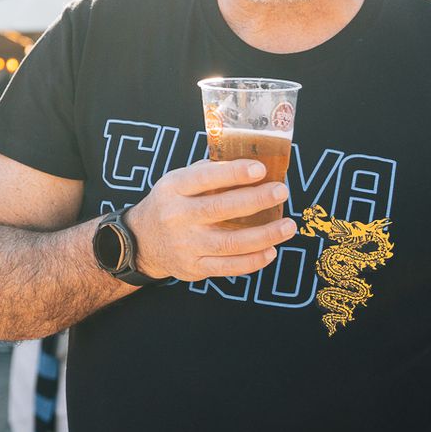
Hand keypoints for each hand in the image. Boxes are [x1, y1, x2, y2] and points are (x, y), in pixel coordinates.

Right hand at [122, 158, 297, 282]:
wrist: (142, 241)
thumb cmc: (170, 204)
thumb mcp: (177, 182)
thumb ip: (207, 173)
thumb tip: (249, 164)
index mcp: (173, 188)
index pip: (204, 178)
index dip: (233, 173)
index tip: (260, 169)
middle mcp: (177, 216)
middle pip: (220, 209)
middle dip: (255, 200)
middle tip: (280, 192)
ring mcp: (186, 244)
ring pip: (230, 242)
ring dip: (264, 235)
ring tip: (288, 226)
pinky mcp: (194, 267)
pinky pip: (228, 267)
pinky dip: (253, 261)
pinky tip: (271, 251)